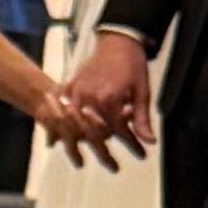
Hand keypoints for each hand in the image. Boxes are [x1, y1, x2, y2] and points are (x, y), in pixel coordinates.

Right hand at [60, 30, 154, 160]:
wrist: (118, 39)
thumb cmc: (132, 65)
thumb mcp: (142, 92)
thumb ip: (142, 119)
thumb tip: (149, 142)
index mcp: (109, 100)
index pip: (120, 131)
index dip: (132, 145)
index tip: (140, 155)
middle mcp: (90, 98)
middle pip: (94, 134)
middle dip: (104, 153)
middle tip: (113, 167)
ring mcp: (78, 92)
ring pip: (74, 125)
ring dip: (78, 143)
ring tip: (79, 162)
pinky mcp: (71, 86)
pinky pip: (64, 110)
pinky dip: (62, 125)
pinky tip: (58, 138)